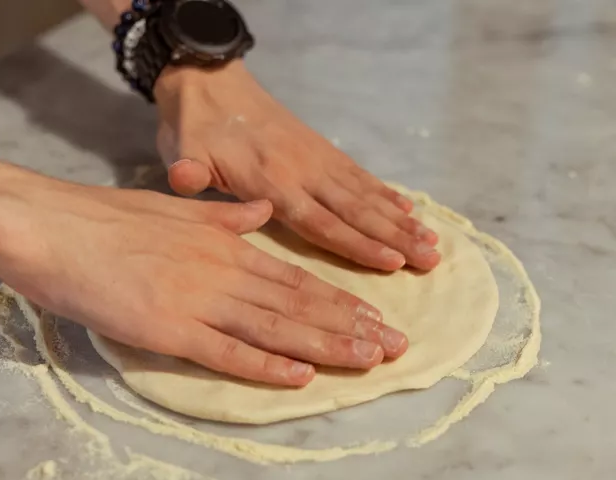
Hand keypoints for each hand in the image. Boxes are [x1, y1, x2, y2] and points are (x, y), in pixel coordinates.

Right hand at [0, 173, 408, 386]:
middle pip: (298, 303)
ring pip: (275, 326)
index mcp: (225, 242)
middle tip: (396, 345)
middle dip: (351, 326)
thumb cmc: (107, 218)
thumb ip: (222, 214)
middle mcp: (222, 269)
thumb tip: (259, 210)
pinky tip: (300, 376)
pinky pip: (226, 351)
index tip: (376, 315)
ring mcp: (197, 298)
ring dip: (325, 345)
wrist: (51, 226)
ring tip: (368, 360)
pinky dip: (266, 366)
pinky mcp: (167, 327)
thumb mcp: (174, 207)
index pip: (295, 276)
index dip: (339, 299)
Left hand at [153, 61, 440, 271]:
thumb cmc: (195, 127)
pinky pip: (360, 176)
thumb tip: (182, 179)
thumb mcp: (181, 150)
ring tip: (433, 240)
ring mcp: (316, 159)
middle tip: (432, 260)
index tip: (394, 262)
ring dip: (401, 219)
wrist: (210, 81)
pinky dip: (386, 194)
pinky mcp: (320, 150)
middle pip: (357, 211)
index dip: (358, 244)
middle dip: (396, 237)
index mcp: (271, 181)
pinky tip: (408, 208)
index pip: (322, 221)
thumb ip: (188, 171)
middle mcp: (303, 172)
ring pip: (366, 194)